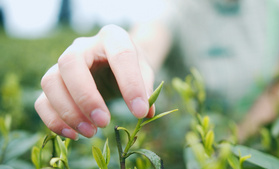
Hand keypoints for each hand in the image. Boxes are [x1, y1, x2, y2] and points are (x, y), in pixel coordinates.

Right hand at [34, 25, 154, 139]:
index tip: (139, 111)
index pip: (121, 55)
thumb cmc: (131, 66)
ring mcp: (63, 63)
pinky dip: (54, 120)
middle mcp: (83, 46)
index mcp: (112, 37)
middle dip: (86, 97)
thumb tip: (145, 112)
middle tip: (104, 122)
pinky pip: (42, 101)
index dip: (130, 84)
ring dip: (68, 112)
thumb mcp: (145, 71)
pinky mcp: (55, 82)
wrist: (115, 61)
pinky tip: (74, 135)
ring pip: (50, 81)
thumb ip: (146, 88)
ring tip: (91, 132)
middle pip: (70, 63)